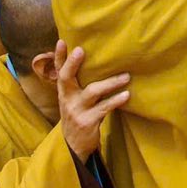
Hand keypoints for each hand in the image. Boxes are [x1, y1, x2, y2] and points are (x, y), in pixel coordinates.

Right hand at [53, 41, 128, 159]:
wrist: (74, 146)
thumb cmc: (78, 115)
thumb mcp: (73, 100)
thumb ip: (79, 84)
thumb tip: (93, 60)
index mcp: (64, 92)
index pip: (59, 71)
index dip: (59, 57)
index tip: (62, 41)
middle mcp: (67, 99)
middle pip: (66, 78)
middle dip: (73, 64)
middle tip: (81, 50)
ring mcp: (77, 111)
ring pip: (92, 92)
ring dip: (110, 83)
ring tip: (126, 77)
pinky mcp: (88, 122)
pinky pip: (104, 108)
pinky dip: (116, 100)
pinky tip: (126, 95)